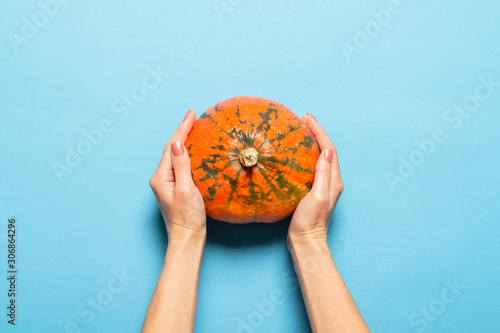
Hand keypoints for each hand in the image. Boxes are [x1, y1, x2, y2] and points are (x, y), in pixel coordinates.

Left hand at [149, 110, 206, 241]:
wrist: (187, 239)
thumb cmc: (188, 218)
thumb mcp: (186, 190)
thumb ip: (181, 166)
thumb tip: (176, 144)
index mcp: (161, 176)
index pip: (171, 146)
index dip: (182, 129)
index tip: (191, 114)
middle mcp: (160, 178)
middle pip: (171, 148)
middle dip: (182, 131)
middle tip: (193, 116)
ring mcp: (166, 183)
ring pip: (174, 156)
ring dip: (184, 141)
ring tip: (193, 128)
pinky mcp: (174, 188)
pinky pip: (179, 164)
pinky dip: (186, 153)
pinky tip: (193, 150)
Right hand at [288, 114, 343, 243]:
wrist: (306, 241)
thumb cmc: (310, 221)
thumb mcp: (317, 196)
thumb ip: (323, 174)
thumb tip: (327, 151)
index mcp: (334, 180)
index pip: (328, 149)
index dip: (319, 131)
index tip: (307, 119)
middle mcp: (331, 181)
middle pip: (326, 150)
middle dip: (316, 132)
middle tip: (303, 120)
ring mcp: (323, 186)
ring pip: (320, 157)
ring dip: (312, 142)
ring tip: (300, 130)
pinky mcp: (314, 190)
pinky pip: (312, 166)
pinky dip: (306, 154)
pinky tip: (296, 153)